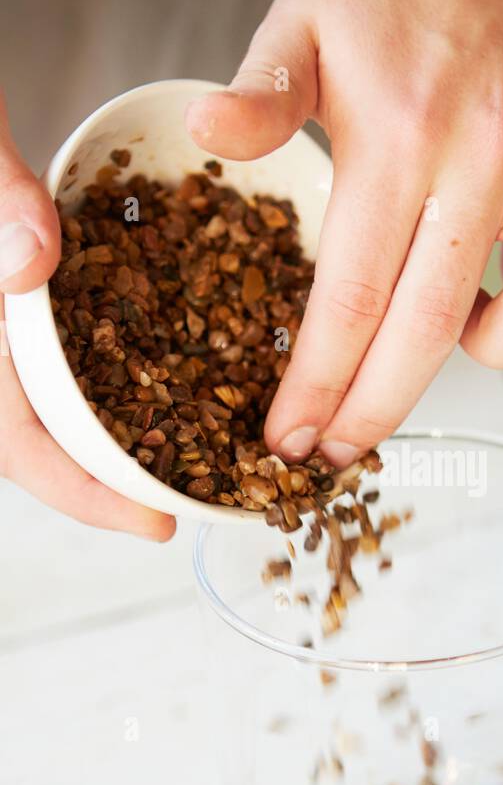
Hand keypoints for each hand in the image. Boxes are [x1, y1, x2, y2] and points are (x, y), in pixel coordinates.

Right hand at [0, 91, 174, 539]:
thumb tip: (31, 261)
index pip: (12, 437)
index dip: (80, 493)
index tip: (156, 523)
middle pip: (43, 433)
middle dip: (116, 477)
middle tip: (198, 497)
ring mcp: (3, 302)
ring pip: (59, 393)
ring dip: (123, 427)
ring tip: (201, 446)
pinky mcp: (23, 275)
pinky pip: (68, 341)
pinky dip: (119, 365)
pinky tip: (176, 363)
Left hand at [186, 0, 502, 466]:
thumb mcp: (295, 26)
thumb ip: (257, 95)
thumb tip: (209, 138)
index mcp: (402, 134)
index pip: (354, 297)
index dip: (320, 385)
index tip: (291, 440)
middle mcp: (486, 158)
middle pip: (426, 333)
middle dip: (372, 412)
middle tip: (332, 456)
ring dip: (455, 366)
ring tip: (402, 357)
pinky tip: (479, 299)